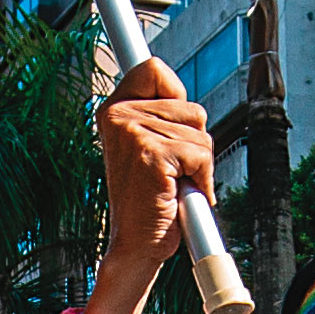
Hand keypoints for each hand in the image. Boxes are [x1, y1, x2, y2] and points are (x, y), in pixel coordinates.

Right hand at [90, 57, 205, 302]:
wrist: (136, 245)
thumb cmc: (148, 200)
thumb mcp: (148, 147)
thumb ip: (160, 117)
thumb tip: (182, 97)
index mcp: (113, 110)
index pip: (153, 68)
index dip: (175, 93)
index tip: (173, 121)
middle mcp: (118, 116)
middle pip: (192, 107)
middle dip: (194, 143)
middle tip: (171, 172)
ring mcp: (133, 133)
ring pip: (201, 133)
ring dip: (198, 164)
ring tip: (173, 184)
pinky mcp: (152, 154)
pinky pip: (201, 155)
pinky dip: (201, 179)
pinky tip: (178, 194)